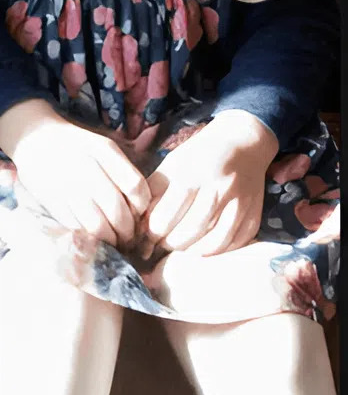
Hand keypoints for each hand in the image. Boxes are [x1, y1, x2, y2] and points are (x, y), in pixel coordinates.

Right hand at [0, 99, 150, 247]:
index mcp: (103, 150)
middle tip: (130, 239)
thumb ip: (123, 172)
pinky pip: (76, 226)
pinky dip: (88, 237)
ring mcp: (64, 183)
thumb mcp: (102, 147)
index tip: (140, 216)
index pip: (135, 186)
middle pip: (117, 210)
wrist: (33, 138)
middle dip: (128, 232)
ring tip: (114, 242)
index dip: (142, 207)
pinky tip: (93, 236)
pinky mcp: (49, 198)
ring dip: (110, 240)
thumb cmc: (76, 146)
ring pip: (97, 224)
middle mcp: (84, 165)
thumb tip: (142, 210)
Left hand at [144, 110, 276, 255]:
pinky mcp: (254, 215)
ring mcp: (239, 204)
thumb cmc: (200, 154)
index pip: (168, 213)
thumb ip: (156, 189)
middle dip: (170, 243)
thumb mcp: (173, 163)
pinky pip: (235, 243)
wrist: (243, 143)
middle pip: (191, 230)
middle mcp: (218, 189)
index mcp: (192, 174)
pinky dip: (216, 251)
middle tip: (159, 246)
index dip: (153, 231)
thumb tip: (139, 218)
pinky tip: (202, 248)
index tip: (144, 237)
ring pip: (214, 241)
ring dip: (192, 251)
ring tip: (178, 249)